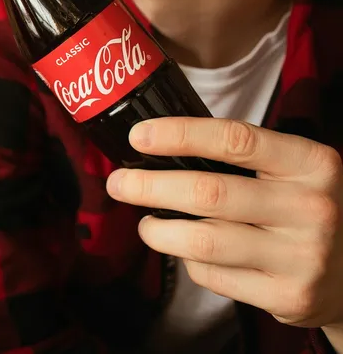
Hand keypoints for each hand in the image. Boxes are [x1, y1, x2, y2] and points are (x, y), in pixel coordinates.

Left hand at [105, 118, 342, 338]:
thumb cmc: (301, 209)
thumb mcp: (290, 173)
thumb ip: (238, 158)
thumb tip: (156, 147)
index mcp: (312, 164)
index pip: (235, 140)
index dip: (180, 135)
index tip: (139, 136)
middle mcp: (312, 208)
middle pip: (208, 193)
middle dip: (149, 187)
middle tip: (119, 184)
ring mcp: (302, 256)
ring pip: (202, 241)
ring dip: (158, 231)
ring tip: (146, 224)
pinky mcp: (287, 296)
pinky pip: (213, 276)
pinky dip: (189, 263)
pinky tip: (190, 253)